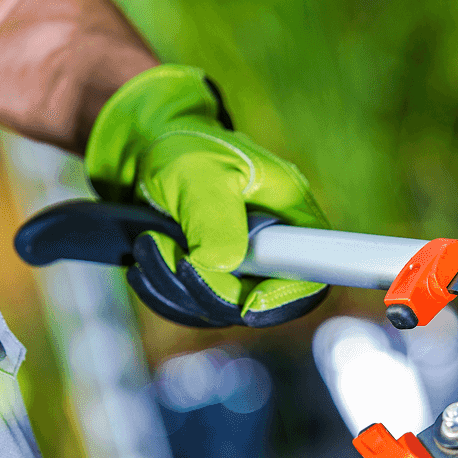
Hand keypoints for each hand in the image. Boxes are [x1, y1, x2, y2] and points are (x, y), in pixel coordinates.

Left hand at [84, 65, 329, 327]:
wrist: (147, 148)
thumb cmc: (183, 146)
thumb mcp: (199, 174)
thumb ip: (215, 222)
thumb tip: (222, 267)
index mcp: (292, 215)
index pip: (311, 275)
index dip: (283, 297)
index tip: (245, 301)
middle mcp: (273, 247)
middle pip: (259, 304)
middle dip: (206, 289)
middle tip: (163, 249)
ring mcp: (241, 267)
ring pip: (219, 311)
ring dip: (173, 287)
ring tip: (148, 242)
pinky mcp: (211, 278)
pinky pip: (193, 308)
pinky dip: (163, 292)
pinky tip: (146, 260)